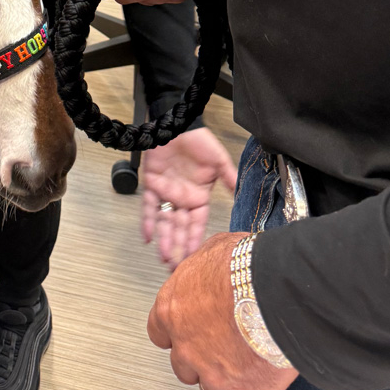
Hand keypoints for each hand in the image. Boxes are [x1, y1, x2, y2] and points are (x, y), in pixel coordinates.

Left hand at [142, 127, 237, 266]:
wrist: (175, 123)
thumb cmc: (198, 140)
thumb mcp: (218, 161)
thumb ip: (229, 179)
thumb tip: (241, 195)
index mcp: (199, 196)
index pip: (197, 223)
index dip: (195, 239)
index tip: (194, 256)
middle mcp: (183, 198)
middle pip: (180, 227)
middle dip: (178, 247)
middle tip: (176, 267)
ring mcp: (166, 192)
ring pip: (165, 221)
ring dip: (164, 239)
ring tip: (164, 257)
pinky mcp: (151, 184)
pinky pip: (148, 206)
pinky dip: (147, 221)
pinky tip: (147, 236)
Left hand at [148, 232, 298, 389]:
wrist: (276, 287)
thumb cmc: (246, 265)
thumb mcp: (214, 250)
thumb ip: (203, 268)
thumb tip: (209, 266)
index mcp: (172, 310)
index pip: (159, 333)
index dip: (177, 334)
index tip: (189, 332)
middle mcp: (187, 346)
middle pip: (184, 368)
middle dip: (202, 361)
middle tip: (222, 349)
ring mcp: (214, 374)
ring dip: (227, 384)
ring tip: (245, 370)